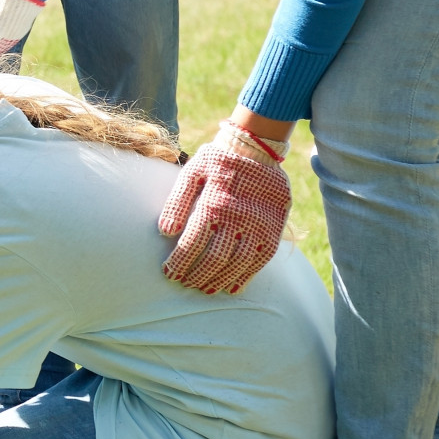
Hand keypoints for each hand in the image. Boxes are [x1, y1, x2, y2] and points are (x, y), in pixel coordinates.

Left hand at [160, 123, 291, 294]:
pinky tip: (233, 287)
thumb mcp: (192, 171)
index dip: (179, 261)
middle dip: (197, 275)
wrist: (257, 149)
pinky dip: (246, 276)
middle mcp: (237, 217)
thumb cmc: (218, 160)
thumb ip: (177, 202)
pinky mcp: (274, 229)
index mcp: (214, 203)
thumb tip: (164, 232)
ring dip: (219, 280)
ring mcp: (259, 225)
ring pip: (238, 263)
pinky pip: (261, 260)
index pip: (192, 242)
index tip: (168, 273)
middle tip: (185, 284)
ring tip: (205, 289)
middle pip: (214, 257)